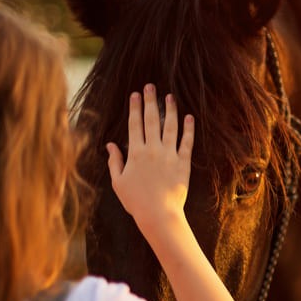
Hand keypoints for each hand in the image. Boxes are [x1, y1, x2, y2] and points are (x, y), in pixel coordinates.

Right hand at [107, 84, 193, 237]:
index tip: (135, 94)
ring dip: (170, 110)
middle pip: (151, 120)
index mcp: (135, 153)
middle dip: (150, 101)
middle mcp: (152, 150)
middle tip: (150, 86)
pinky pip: (187, 143)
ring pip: (170, 127)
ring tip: (170, 96)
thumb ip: (114, 161)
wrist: (159, 214)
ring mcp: (169, 155)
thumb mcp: (118, 182)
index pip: (134, 124)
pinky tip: (189, 117)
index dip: (134, 107)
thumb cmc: (136, 201)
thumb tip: (110, 145)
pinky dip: (188, 129)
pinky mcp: (183, 163)